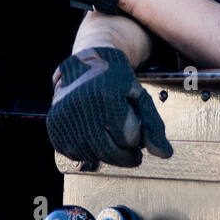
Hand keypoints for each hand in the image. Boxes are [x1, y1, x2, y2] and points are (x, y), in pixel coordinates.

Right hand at [46, 47, 172, 167]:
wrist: (86, 61)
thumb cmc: (117, 79)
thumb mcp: (139, 96)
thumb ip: (153, 126)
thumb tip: (165, 155)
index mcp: (107, 95)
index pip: (127, 138)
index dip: (137, 143)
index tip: (139, 140)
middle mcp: (82, 105)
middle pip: (108, 150)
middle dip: (125, 158)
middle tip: (132, 155)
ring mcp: (65, 115)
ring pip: (91, 155)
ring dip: (106, 157)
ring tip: (114, 143)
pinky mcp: (54, 123)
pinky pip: (73, 153)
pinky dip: (87, 153)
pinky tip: (95, 141)